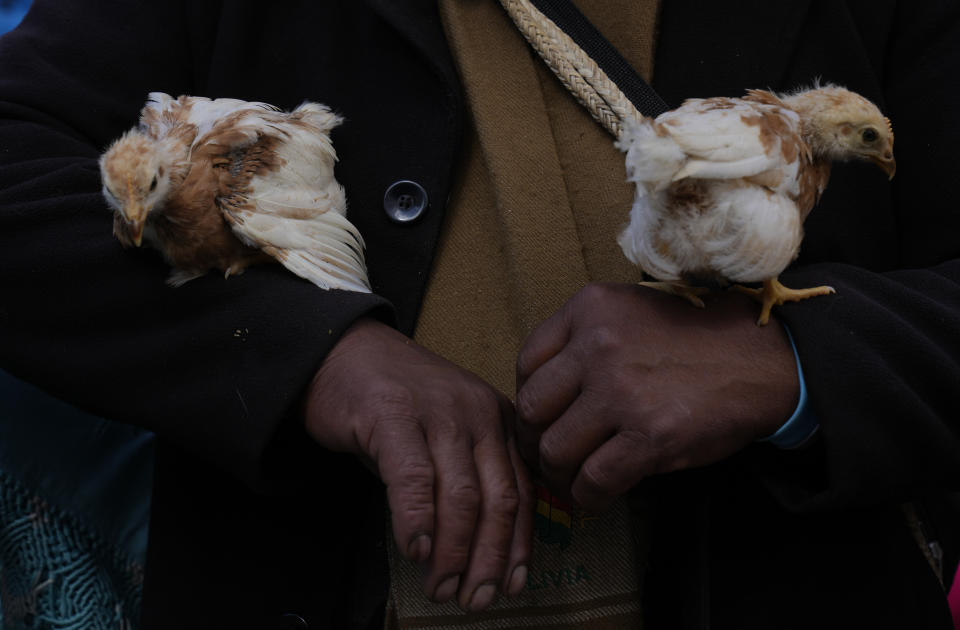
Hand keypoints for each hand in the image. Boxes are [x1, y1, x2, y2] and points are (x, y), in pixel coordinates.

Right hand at [304, 318, 532, 610]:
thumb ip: (471, 478)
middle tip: (475, 600)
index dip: (518, 546)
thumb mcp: (447, 436)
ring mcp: (438, 410)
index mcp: (499, 419)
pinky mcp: (393, 412)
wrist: (343, 351)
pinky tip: (415, 550)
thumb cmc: (396, 404)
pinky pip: (413, 477)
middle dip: (489, 559)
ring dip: (453, 552)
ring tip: (440, 588)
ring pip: (461, 495)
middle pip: (498, 499)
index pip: (522, 492)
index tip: (513, 586)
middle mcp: (478, 412)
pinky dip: (417, 520)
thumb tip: (484, 554)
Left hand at [515, 283, 798, 510]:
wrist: (762, 358)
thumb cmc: (693, 338)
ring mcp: (622, 391)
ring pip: (555, 449)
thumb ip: (583, 339)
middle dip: (533, 441)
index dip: (528, 399)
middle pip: (530, 409)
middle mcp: (597, 346)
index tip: (541, 419)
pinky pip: (594, 480)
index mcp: (589, 309)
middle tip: (549, 456)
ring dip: (558, 474)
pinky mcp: (650, 435)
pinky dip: (588, 498)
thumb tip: (542, 395)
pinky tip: (597, 497)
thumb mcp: (630, 311)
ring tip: (572, 480)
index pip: (526, 362)